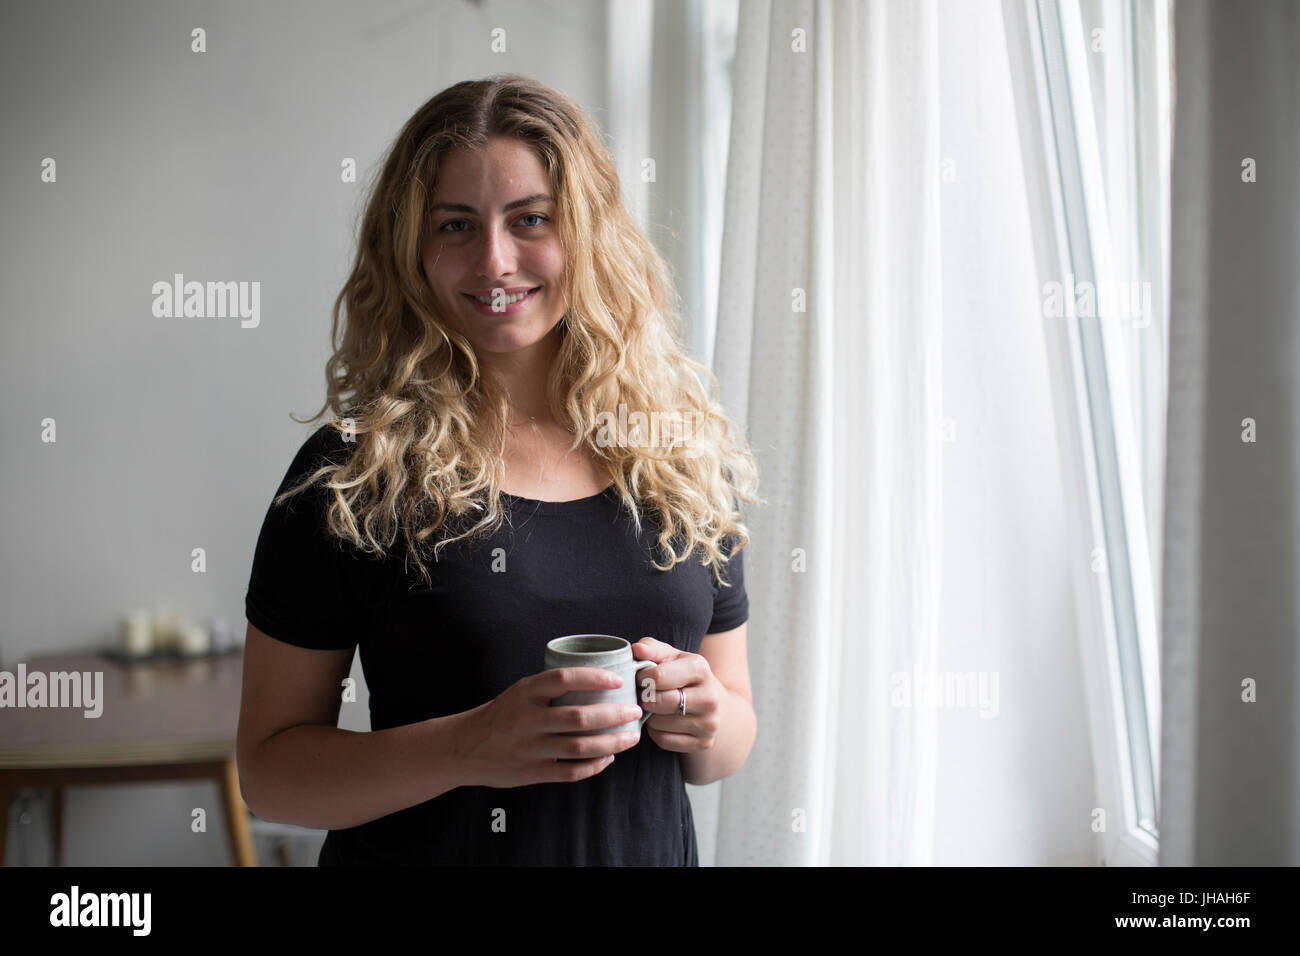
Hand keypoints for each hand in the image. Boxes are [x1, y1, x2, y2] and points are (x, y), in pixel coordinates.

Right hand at [452, 668, 644, 788]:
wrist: (463, 748)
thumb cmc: (501, 715)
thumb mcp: (519, 692)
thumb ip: (549, 688)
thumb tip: (596, 680)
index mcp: (525, 693)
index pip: (563, 678)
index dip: (593, 677)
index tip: (617, 680)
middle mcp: (527, 719)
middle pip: (579, 716)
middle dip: (613, 714)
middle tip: (634, 711)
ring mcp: (529, 748)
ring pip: (580, 746)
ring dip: (611, 742)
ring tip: (631, 737)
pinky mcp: (531, 772)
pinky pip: (570, 771)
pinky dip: (594, 765)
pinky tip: (608, 758)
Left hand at [630, 637, 723, 753]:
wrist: (715, 703)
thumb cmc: (684, 676)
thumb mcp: (672, 657)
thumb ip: (652, 649)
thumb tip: (636, 649)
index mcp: (700, 669)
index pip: (657, 676)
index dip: (641, 677)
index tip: (640, 677)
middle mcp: (709, 697)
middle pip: (658, 702)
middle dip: (644, 698)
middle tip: (643, 695)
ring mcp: (709, 723)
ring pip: (658, 724)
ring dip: (648, 717)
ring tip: (654, 708)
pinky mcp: (703, 743)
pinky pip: (663, 740)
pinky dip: (656, 732)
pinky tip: (662, 722)